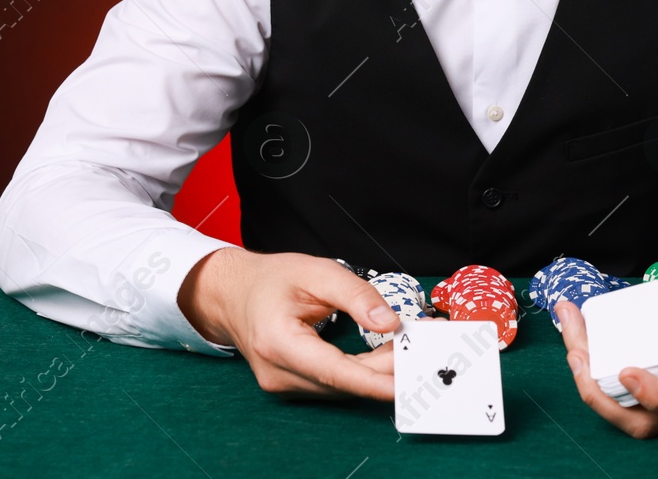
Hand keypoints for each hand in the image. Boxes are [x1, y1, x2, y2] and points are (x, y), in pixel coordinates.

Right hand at [177, 247, 400, 399]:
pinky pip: (333, 384)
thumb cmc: (272, 279)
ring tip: (409, 346)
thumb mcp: (317, 272)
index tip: (405, 384)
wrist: (233, 294)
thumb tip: (390, 323)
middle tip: (423, 347)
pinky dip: (361, 372)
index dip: (372, 381)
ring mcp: (282, 384)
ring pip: (341, 386)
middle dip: (386, 369)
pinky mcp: (291, 385)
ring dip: (377, 371)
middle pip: (343, 381)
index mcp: (278, 342)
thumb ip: (356, 296)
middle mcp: (278, 372)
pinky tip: (385, 356)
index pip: (333, 371)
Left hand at [557, 267, 657, 437]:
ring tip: (571, 332)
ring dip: (587, 374)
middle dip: (601, 395)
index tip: (629, 372)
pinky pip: (614, 376)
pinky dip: (591, 355)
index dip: (654, 397)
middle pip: (640, 417)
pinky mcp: (647, 370)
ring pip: (620, 401)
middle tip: (578, 354)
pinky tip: (576, 323)